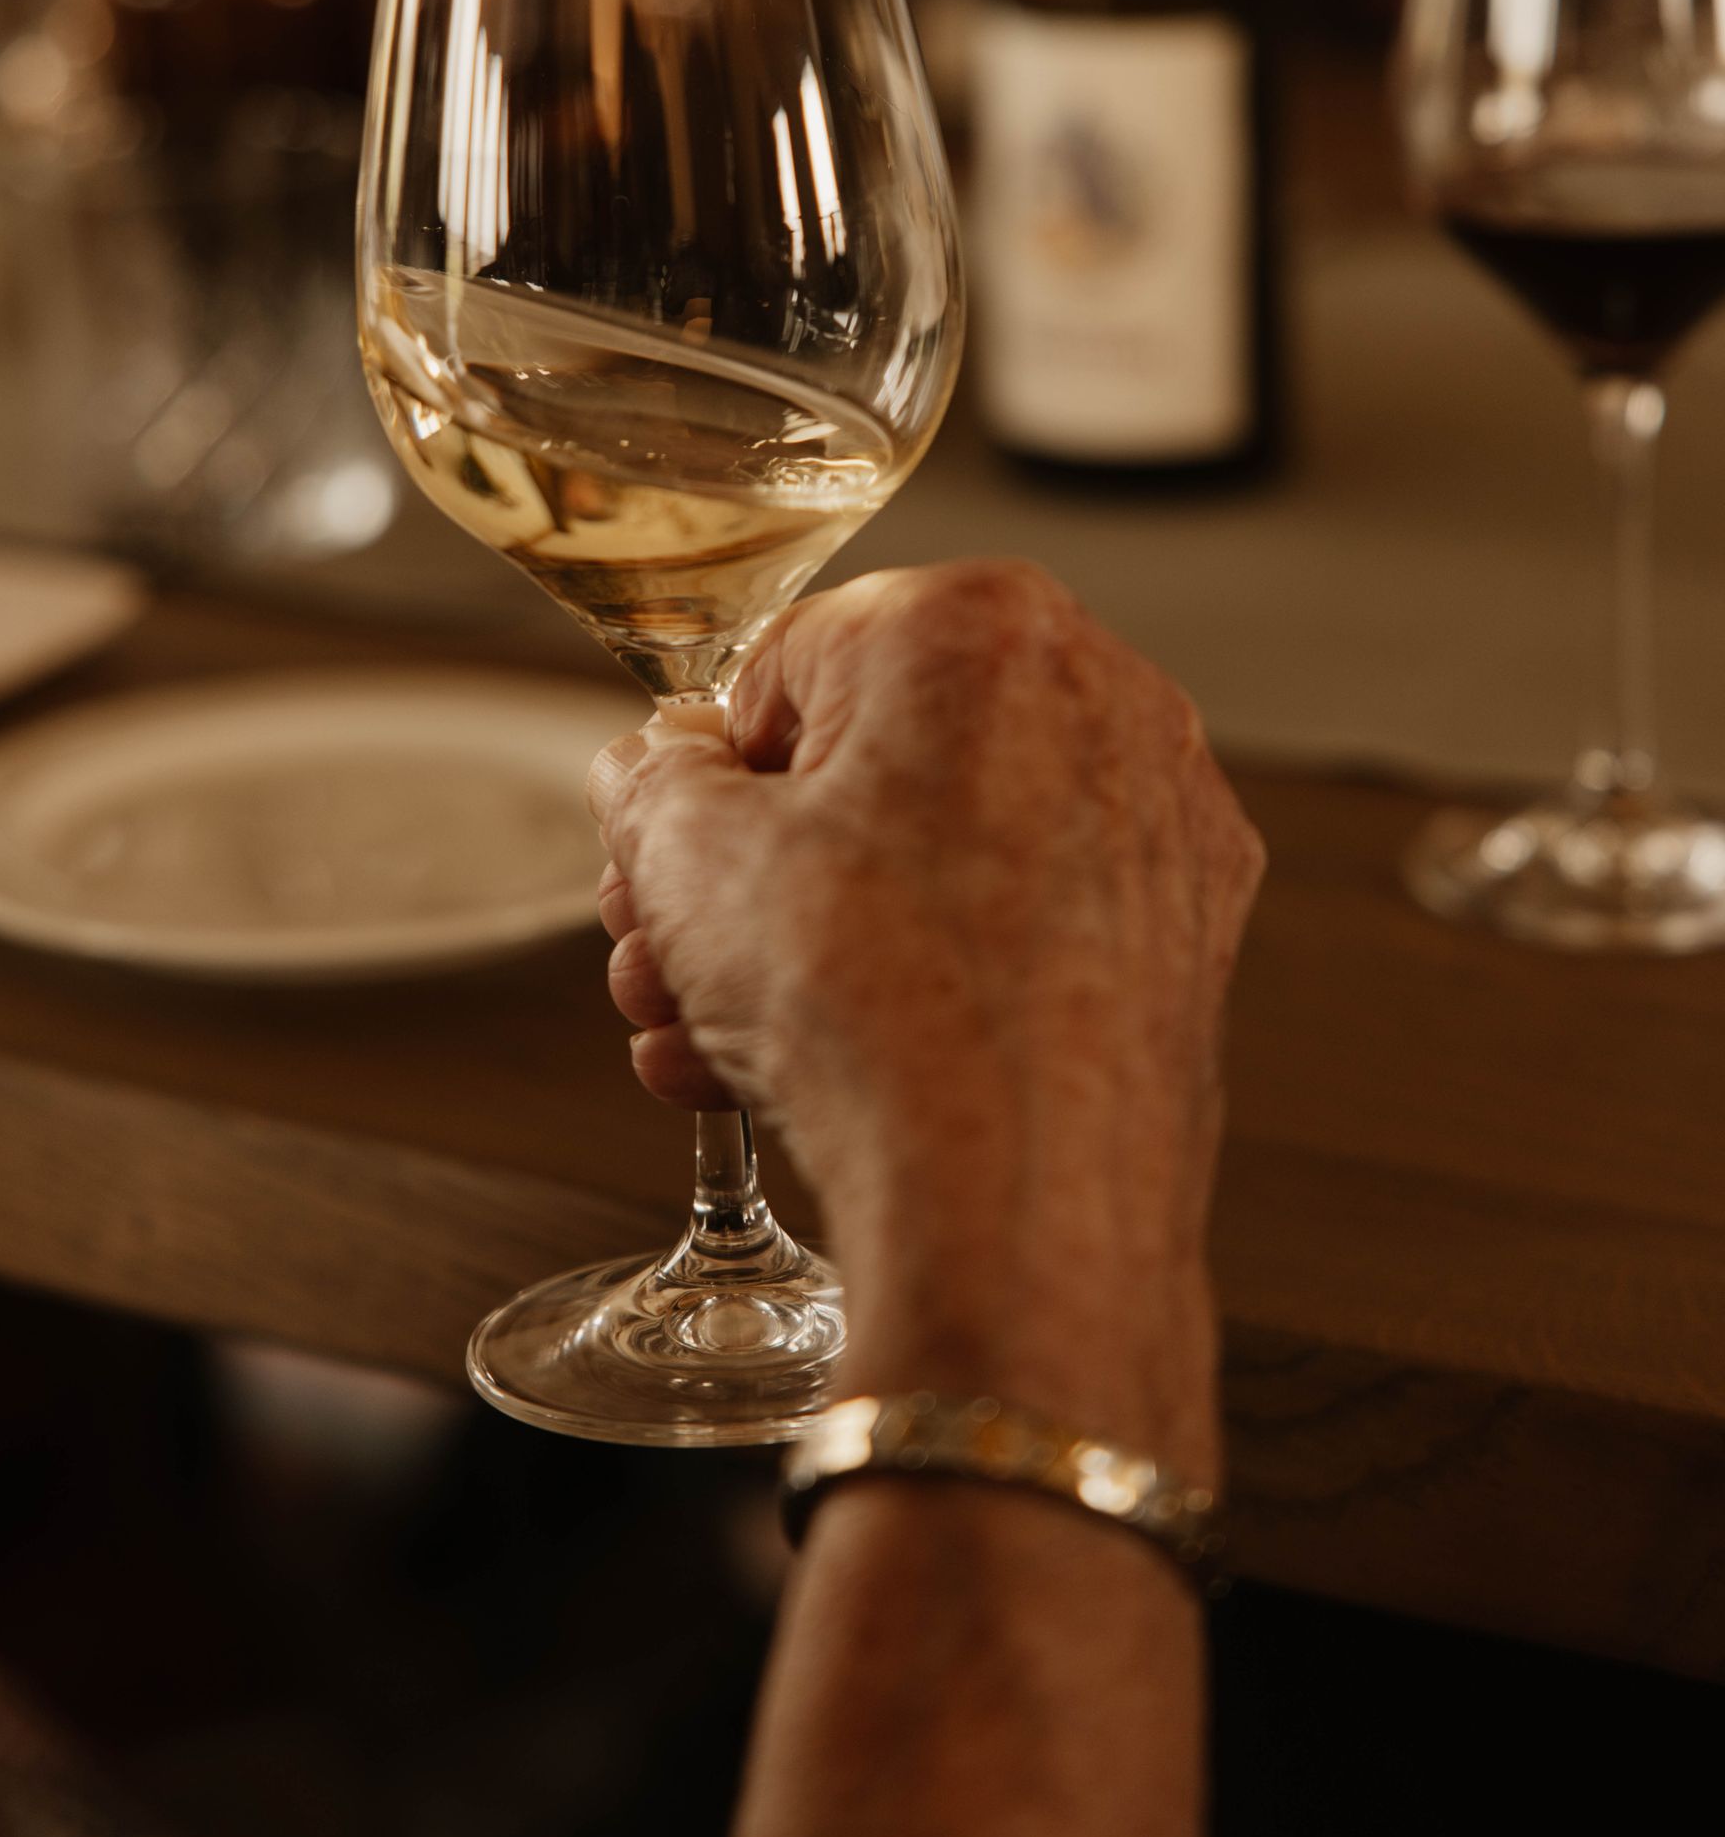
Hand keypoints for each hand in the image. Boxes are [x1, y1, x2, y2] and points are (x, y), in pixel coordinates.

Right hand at [588, 563, 1262, 1469]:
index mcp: (982, 622)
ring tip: (709, 1033)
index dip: (704, 772)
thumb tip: (659, 773)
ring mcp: (1158, 825)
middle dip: (744, 869)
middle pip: (870, 767)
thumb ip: (653, 780)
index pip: (790, 662)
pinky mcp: (1182, 942)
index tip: (666, 847)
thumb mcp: (685, 855)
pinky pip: (1017, 931)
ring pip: (937, 859)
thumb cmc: (876, 1010)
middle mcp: (1102, 699)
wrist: (1014, 1214)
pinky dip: (922, 982)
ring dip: (805, 942)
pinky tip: (809, 1070)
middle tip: (669, 944)